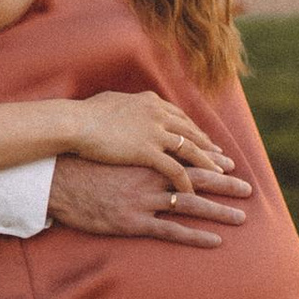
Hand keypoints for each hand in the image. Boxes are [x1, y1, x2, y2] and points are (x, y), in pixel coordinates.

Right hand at [47, 158, 253, 247]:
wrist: (58, 182)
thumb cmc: (82, 163)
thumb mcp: (110, 145)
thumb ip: (130, 139)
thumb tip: (141, 130)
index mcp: (148, 157)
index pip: (188, 157)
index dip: (210, 161)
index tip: (229, 163)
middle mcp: (152, 178)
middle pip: (198, 179)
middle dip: (225, 184)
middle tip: (248, 189)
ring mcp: (145, 201)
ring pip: (191, 206)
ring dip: (219, 211)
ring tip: (241, 217)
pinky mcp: (135, 222)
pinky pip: (172, 231)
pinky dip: (196, 236)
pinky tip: (215, 241)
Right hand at [66, 89, 237, 180]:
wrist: (73, 124)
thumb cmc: (84, 116)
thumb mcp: (110, 103)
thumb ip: (126, 107)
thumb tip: (127, 106)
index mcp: (150, 104)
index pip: (180, 119)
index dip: (195, 133)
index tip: (206, 143)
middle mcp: (158, 117)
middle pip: (193, 135)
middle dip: (211, 150)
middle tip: (226, 162)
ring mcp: (155, 136)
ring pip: (191, 154)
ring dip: (210, 168)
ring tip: (224, 179)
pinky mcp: (147, 155)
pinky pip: (175, 172)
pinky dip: (188, 184)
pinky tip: (195, 195)